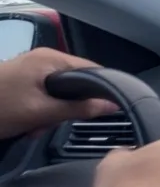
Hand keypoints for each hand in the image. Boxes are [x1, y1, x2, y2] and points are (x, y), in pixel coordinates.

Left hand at [0, 47, 119, 139]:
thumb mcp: (41, 112)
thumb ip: (79, 109)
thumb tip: (112, 106)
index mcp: (51, 58)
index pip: (93, 70)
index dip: (102, 91)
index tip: (104, 112)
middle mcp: (43, 58)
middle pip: (75, 83)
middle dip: (67, 108)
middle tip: (52, 125)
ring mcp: (30, 68)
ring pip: (58, 93)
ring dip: (51, 113)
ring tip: (35, 127)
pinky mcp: (21, 80)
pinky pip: (43, 94)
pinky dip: (40, 110)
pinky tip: (28, 124)